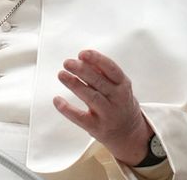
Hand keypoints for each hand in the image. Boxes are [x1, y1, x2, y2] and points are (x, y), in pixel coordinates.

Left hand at [53, 49, 152, 165]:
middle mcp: (118, 99)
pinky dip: (68, 109)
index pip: (112, 69)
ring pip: (91, 97)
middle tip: (67, 63)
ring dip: (75, 85)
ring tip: (61, 75)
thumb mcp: (118, 86)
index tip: (82, 53)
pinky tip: (57, 100)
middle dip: (82, 70)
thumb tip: (84, 58)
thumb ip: (103, 73)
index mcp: (123, 85)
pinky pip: (80, 118)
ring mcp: (108, 114)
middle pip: (99, 82)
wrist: (128, 133)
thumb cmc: (118, 103)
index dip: (97, 60)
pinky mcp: (96, 127)